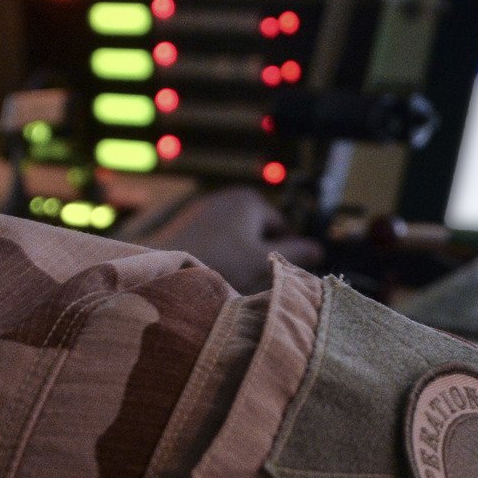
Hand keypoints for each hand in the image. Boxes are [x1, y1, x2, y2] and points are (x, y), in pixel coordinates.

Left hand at [135, 188, 324, 294]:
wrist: (158, 267)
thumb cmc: (216, 263)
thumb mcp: (264, 262)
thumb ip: (296, 255)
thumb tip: (319, 250)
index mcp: (251, 200)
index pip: (281, 228)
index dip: (281, 253)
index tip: (270, 276)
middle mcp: (228, 197)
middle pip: (257, 232)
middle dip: (256, 254)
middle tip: (248, 280)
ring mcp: (204, 209)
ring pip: (235, 239)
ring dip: (236, 258)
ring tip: (226, 279)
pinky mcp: (186, 224)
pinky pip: (213, 242)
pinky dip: (215, 256)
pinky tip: (207, 274)